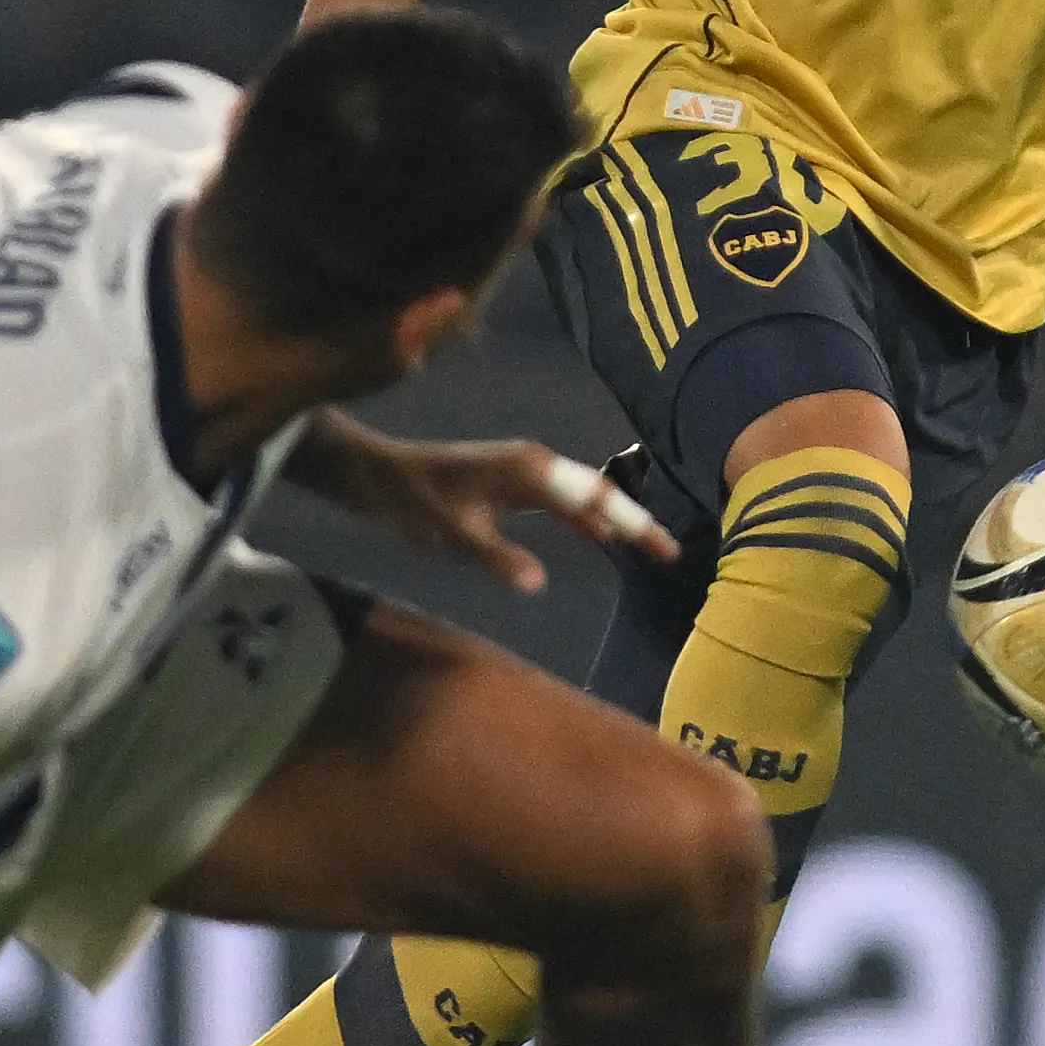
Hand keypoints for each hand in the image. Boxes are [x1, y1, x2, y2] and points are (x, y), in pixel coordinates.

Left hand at [343, 437, 676, 593]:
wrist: (375, 473)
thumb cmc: (410, 499)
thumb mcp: (450, 532)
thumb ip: (494, 556)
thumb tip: (538, 582)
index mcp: (527, 470)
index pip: (593, 497)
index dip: (630, 522)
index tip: (661, 549)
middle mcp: (533, 463)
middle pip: (597, 492)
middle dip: (635, 520)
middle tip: (669, 553)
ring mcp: (523, 470)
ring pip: (581, 494)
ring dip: (613, 519)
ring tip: (648, 548)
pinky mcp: (511, 481)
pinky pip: (560, 499)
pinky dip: (584, 518)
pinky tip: (598, 539)